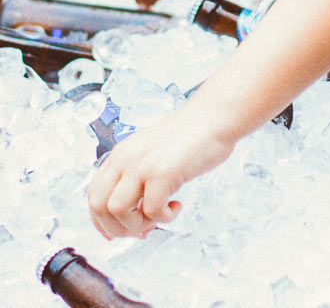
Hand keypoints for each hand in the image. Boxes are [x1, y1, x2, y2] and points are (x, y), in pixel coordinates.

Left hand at [87, 102, 235, 238]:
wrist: (215, 116)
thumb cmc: (192, 136)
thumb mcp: (153, 152)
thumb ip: (138, 175)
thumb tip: (133, 213)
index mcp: (121, 154)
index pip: (94, 195)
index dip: (102, 220)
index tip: (117, 232)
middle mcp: (126, 158)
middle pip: (99, 206)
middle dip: (117, 228)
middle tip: (142, 229)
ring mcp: (142, 165)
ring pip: (118, 211)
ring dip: (138, 225)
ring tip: (159, 216)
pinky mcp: (163, 172)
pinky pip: (152, 210)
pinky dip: (164, 217)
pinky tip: (177, 205)